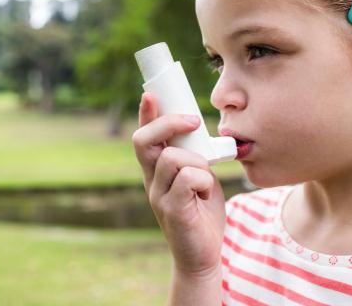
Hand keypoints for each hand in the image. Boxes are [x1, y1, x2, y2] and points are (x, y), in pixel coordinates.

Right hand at [131, 92, 225, 275]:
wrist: (202, 256)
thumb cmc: (202, 214)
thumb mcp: (199, 179)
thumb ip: (194, 159)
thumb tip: (199, 134)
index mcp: (156, 171)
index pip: (145, 136)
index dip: (146, 114)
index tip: (151, 94)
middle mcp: (151, 180)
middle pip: (144, 141)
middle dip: (168, 123)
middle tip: (194, 120)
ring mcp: (158, 195)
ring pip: (171, 157)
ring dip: (196, 161)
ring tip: (206, 179)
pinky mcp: (171, 209)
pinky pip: (187, 178)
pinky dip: (204, 181)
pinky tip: (207, 195)